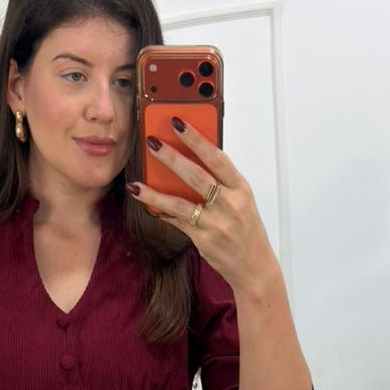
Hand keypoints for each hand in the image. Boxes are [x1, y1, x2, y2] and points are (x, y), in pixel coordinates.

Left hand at [130, 118, 277, 293]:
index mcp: (240, 188)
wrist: (254, 266)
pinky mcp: (204, 240)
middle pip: (196, 176)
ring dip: (155, 194)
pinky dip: (163, 213)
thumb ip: (221, 182)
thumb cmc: (245, 228)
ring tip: (136, 185)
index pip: (217, 158)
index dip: (196, 139)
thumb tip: (190, 161)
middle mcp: (230, 204)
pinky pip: (178, 222)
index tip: (178, 123)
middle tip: (152, 143)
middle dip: (172, 157)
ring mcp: (216, 224)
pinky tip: (149, 206)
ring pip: (180, 204)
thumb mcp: (241, 201)